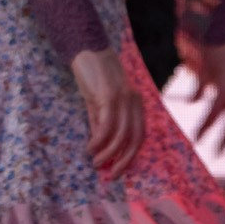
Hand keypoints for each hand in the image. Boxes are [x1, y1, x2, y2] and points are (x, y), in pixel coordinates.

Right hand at [71, 47, 147, 178]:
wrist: (85, 48)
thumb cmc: (92, 75)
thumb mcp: (98, 101)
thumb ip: (100, 121)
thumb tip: (100, 146)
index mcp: (135, 104)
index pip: (139, 136)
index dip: (130, 156)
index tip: (118, 170)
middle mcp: (134, 102)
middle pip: (135, 139)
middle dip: (124, 160)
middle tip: (111, 175)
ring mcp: (123, 98)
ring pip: (121, 135)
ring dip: (108, 153)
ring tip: (96, 162)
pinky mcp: (109, 95)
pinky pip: (107, 125)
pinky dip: (99, 140)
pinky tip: (90, 147)